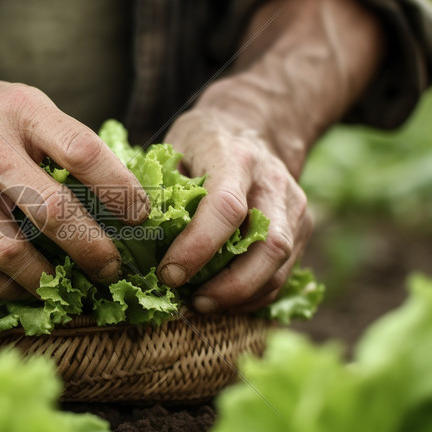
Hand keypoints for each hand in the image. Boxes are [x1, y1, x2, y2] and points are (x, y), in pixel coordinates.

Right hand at [0, 79, 149, 298]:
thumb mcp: (18, 104)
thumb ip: (61, 138)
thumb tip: (119, 191)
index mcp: (21, 110)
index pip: (84, 152)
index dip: (121, 190)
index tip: (141, 217)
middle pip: (53, 211)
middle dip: (93, 250)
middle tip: (112, 269)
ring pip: (11, 252)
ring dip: (48, 281)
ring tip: (67, 288)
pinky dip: (4, 290)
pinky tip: (22, 291)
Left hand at [158, 90, 311, 312]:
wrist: (252, 127)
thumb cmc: (202, 142)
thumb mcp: (173, 147)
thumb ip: (157, 187)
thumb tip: (130, 233)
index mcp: (236, 157)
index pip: (226, 207)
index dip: (199, 246)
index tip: (168, 273)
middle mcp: (274, 182)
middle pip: (268, 245)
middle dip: (230, 285)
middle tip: (192, 302)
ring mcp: (294, 206)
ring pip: (281, 265)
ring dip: (241, 295)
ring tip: (203, 304)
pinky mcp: (302, 228)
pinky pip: (283, 273)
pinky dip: (254, 295)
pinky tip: (224, 301)